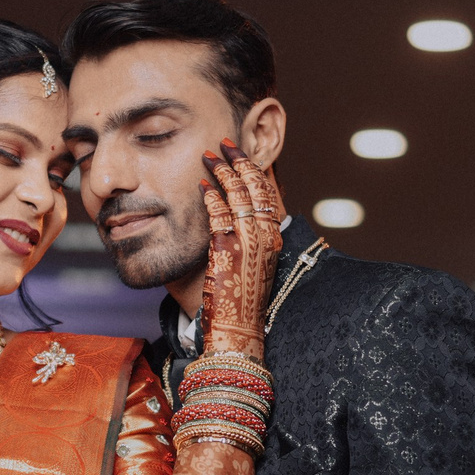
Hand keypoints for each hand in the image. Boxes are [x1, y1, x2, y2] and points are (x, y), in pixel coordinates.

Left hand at [198, 140, 283, 353]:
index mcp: (273, 239)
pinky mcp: (226, 248)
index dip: (255, 169)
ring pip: (237, 194)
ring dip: (222, 170)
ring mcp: (246, 241)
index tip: (243, 154)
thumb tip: (238, 219)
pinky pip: (218, 212)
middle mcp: (264, 236)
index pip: (269, 193)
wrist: (238, 330)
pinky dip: (210, 194)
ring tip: (209, 155)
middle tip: (224, 144)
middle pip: (255, 186)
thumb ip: (249, 240)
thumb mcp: (254, 265)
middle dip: (239, 160)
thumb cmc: (241, 301)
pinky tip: (201, 183)